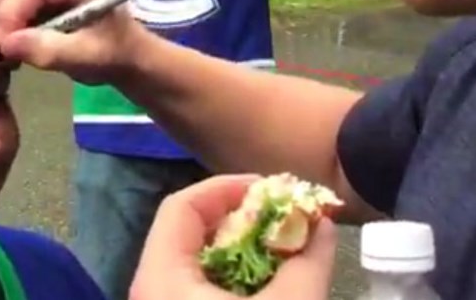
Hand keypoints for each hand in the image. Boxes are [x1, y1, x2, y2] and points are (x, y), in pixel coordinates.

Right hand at [0, 0, 146, 83]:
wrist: (126, 50)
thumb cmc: (113, 52)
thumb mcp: (85, 58)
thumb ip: (48, 50)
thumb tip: (6, 44)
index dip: (10, 17)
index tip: (3, 49)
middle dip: (5, 18)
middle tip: (7, 51)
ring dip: (7, 17)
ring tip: (16, 46)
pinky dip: (13, 13)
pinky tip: (23, 34)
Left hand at [130, 174, 338, 299]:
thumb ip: (309, 261)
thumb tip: (323, 224)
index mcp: (159, 277)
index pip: (182, 205)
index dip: (227, 186)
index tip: (271, 188)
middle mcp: (152, 289)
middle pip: (192, 232)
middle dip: (243, 219)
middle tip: (283, 217)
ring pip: (201, 265)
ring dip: (245, 250)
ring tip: (284, 248)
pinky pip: (205, 291)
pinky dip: (239, 279)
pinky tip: (271, 284)